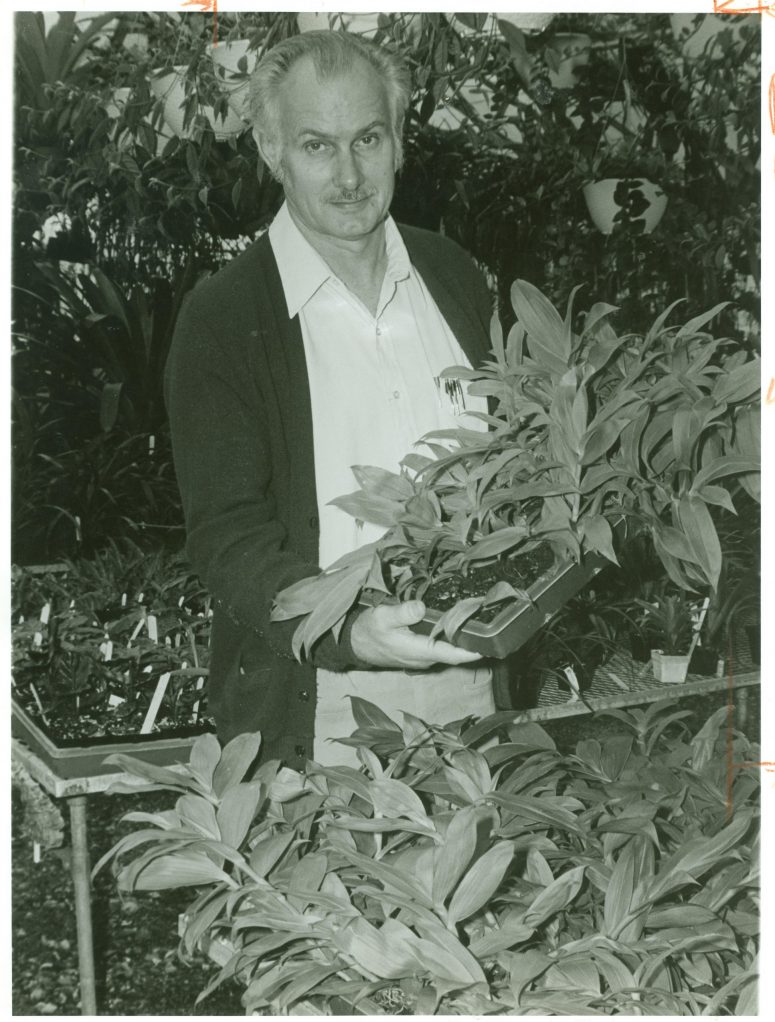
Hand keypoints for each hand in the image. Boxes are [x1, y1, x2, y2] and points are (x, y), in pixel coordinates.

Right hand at [350, 600, 481, 669]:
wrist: (357, 643)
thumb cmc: (369, 631)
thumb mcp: (382, 617)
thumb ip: (402, 613)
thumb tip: (420, 607)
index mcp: (420, 651)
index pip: (453, 654)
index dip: (473, 651)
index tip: (491, 644)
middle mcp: (426, 658)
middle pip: (456, 653)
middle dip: (474, 641)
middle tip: (492, 623)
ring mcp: (425, 657)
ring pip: (451, 650)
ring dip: (464, 639)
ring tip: (480, 620)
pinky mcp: (422, 653)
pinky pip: (443, 647)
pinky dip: (453, 638)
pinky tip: (459, 624)